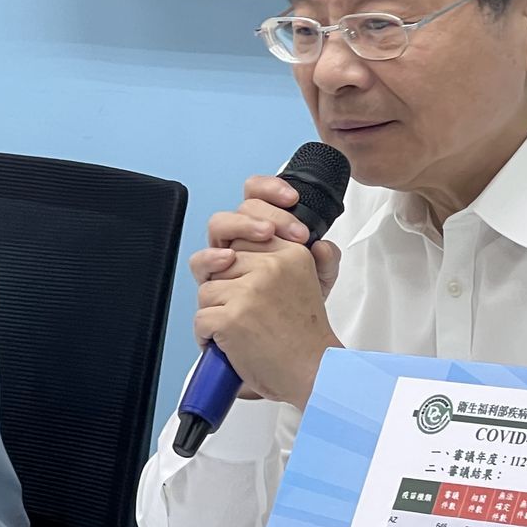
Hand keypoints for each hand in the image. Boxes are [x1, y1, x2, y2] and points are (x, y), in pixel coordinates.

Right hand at [193, 175, 340, 298]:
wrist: (283, 338)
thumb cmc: (295, 304)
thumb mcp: (320, 282)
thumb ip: (326, 261)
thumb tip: (323, 246)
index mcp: (263, 230)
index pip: (259, 195)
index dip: (271, 189)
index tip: (293, 198)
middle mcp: (240, 240)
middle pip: (241, 207)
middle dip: (265, 212)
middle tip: (287, 228)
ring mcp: (222, 259)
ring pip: (218, 227)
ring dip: (240, 225)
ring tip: (264, 234)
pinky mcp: (210, 281)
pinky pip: (200, 263)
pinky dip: (211, 257)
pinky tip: (229, 259)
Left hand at [193, 236, 340, 408]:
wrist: (315, 372)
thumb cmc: (307, 336)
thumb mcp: (312, 282)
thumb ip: (285, 254)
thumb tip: (256, 238)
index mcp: (291, 254)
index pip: (241, 237)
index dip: (234, 261)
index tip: (243, 280)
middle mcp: (272, 266)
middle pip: (220, 264)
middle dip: (224, 290)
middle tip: (245, 311)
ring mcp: (250, 290)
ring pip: (206, 292)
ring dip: (216, 315)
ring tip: (241, 330)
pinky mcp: (232, 316)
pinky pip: (200, 320)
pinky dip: (208, 338)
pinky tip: (230, 345)